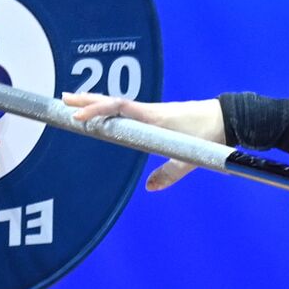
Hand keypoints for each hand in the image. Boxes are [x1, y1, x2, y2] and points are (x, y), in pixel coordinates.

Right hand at [61, 93, 225, 190]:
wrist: (227, 118)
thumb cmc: (209, 135)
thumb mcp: (190, 157)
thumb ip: (170, 173)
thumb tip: (149, 188)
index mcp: (154, 117)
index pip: (119, 108)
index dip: (98, 110)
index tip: (79, 116)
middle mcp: (149, 110)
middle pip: (112, 102)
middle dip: (87, 101)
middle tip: (61, 101)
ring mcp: (152, 111)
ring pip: (117, 103)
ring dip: (96, 102)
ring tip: (73, 103)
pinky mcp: (156, 115)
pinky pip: (126, 108)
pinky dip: (110, 107)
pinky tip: (102, 112)